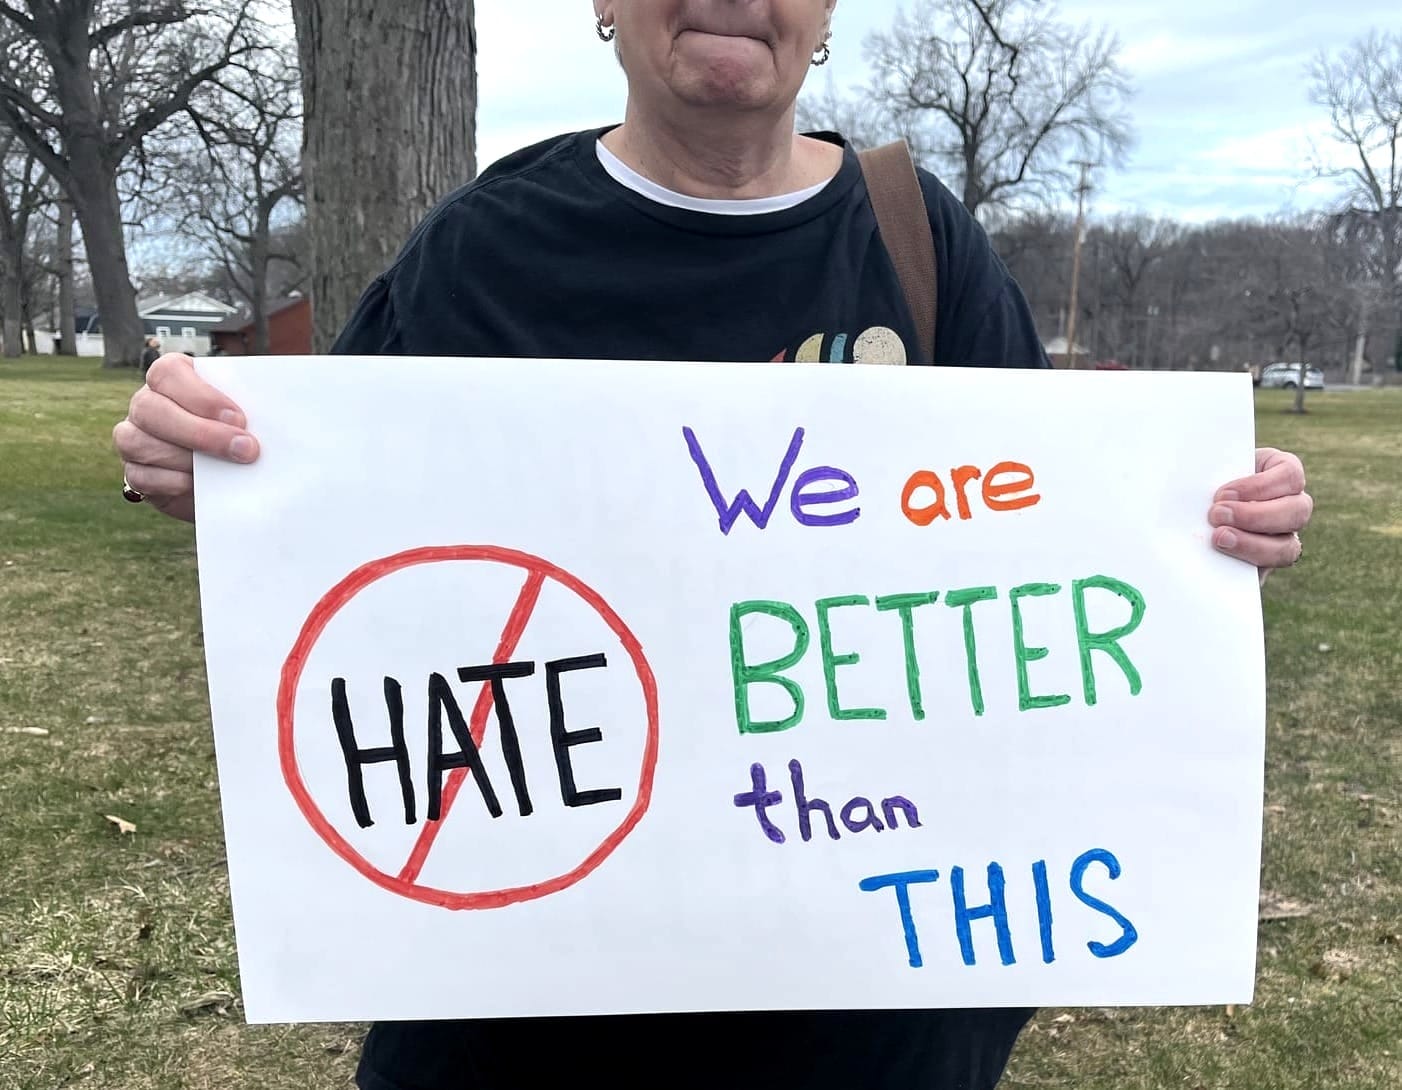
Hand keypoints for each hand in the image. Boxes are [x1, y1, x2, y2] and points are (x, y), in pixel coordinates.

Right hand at [112, 353, 259, 522]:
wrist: (231, 475)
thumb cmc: (239, 432)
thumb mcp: (246, 415)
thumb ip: (250, 407)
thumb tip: (275, 414)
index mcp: (170, 378)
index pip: (168, 373)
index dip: (202, 397)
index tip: (240, 419)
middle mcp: (146, 404)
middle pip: (150, 409)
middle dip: (200, 432)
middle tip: (245, 449)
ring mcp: (133, 438)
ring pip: (138, 443)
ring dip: (186, 458)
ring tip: (225, 470)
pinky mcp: (135, 473)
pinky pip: (141, 476)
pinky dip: (172, 482)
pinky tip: (199, 485)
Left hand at [1208, 448, 1310, 580]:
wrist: (1189, 506)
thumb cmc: (1201, 478)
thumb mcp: (1209, 469)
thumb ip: (1213, 473)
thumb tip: (1198, 480)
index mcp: (1281, 472)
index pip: (1291, 476)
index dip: (1260, 486)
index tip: (1223, 494)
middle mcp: (1291, 505)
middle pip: (1298, 512)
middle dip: (1255, 516)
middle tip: (1216, 515)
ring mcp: (1283, 537)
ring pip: (1288, 547)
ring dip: (1252, 545)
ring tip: (1218, 538)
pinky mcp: (1265, 563)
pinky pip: (1266, 571)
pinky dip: (1244, 565)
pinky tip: (1221, 560)